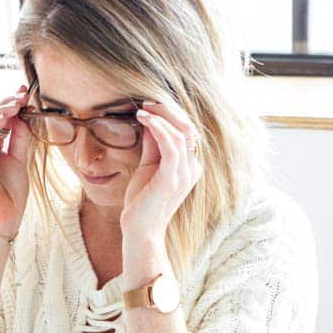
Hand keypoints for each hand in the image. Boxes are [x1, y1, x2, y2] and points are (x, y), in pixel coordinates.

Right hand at [0, 84, 32, 237]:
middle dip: (4, 104)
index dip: (7, 104)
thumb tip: (21, 113)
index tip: (25, 93)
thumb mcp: (20, 159)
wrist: (5, 221)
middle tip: (22, 94)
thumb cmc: (11, 195)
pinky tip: (6, 118)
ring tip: (16, 103)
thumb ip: (19, 137)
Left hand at [119, 98, 202, 245]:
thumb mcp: (149, 165)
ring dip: (161, 116)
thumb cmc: (142, 201)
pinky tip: (144, 121)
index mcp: (190, 165)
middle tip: (147, 102)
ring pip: (181, 133)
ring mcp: (184, 174)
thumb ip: (153, 144)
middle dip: (168, 110)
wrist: (140, 230)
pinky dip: (158, 128)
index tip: (150, 105)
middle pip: (188, 127)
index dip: (171, 114)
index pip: (187, 131)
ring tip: (142, 110)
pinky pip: (171, 145)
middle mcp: (192, 168)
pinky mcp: (172, 179)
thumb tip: (151, 120)